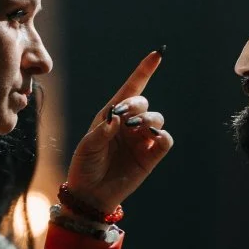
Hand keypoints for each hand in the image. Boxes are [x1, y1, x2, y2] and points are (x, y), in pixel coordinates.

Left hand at [65, 49, 172, 212]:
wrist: (90, 194)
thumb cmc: (84, 166)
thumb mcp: (87, 146)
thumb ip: (101, 131)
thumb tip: (117, 119)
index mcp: (111, 115)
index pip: (131, 89)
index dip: (144, 71)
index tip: (157, 54)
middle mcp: (128, 125)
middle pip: (143, 102)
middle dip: (136, 105)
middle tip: (124, 117)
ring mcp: (141, 140)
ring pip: (156, 118)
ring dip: (147, 118)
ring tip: (135, 128)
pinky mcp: (150, 156)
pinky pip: (165, 140)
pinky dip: (162, 135)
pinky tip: (151, 137)